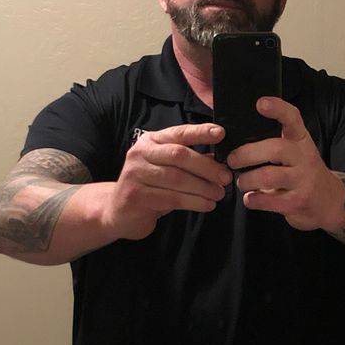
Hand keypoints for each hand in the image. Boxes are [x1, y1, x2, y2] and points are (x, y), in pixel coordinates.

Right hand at [105, 123, 231, 240]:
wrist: (118, 211)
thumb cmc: (150, 188)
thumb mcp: (169, 170)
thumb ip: (190, 162)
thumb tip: (219, 158)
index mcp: (151, 141)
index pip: (178, 133)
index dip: (200, 132)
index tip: (221, 133)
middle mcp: (140, 153)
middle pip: (179, 155)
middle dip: (206, 167)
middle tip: (226, 178)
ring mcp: (135, 174)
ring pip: (177, 179)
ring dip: (203, 188)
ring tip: (218, 195)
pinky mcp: (136, 196)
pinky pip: (171, 198)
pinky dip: (194, 202)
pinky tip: (206, 205)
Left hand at [226, 98, 344, 232]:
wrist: (329, 200)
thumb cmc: (302, 172)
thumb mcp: (295, 151)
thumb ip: (272, 142)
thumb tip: (234, 139)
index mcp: (301, 139)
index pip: (292, 118)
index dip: (277, 109)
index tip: (260, 103)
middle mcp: (304, 156)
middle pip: (274, 149)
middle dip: (246, 154)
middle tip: (232, 160)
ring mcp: (303, 180)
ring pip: (267, 177)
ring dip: (246, 180)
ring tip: (242, 182)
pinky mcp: (298, 201)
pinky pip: (268, 201)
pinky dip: (252, 199)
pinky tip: (251, 197)